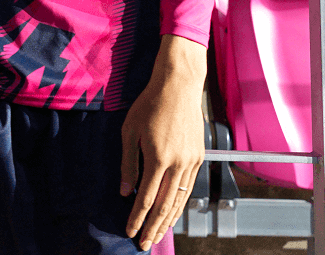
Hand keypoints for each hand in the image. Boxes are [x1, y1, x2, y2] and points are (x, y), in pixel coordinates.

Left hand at [119, 36, 206, 250]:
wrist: (178, 86)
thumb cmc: (149, 104)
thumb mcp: (130, 131)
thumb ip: (128, 163)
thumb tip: (125, 191)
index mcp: (158, 158)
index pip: (147, 198)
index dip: (137, 217)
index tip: (129, 231)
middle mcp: (178, 164)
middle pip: (165, 205)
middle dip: (153, 227)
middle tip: (145, 244)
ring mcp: (191, 161)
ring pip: (180, 199)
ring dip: (168, 220)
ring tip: (158, 235)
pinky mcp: (199, 157)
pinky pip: (189, 187)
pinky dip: (180, 203)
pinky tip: (173, 212)